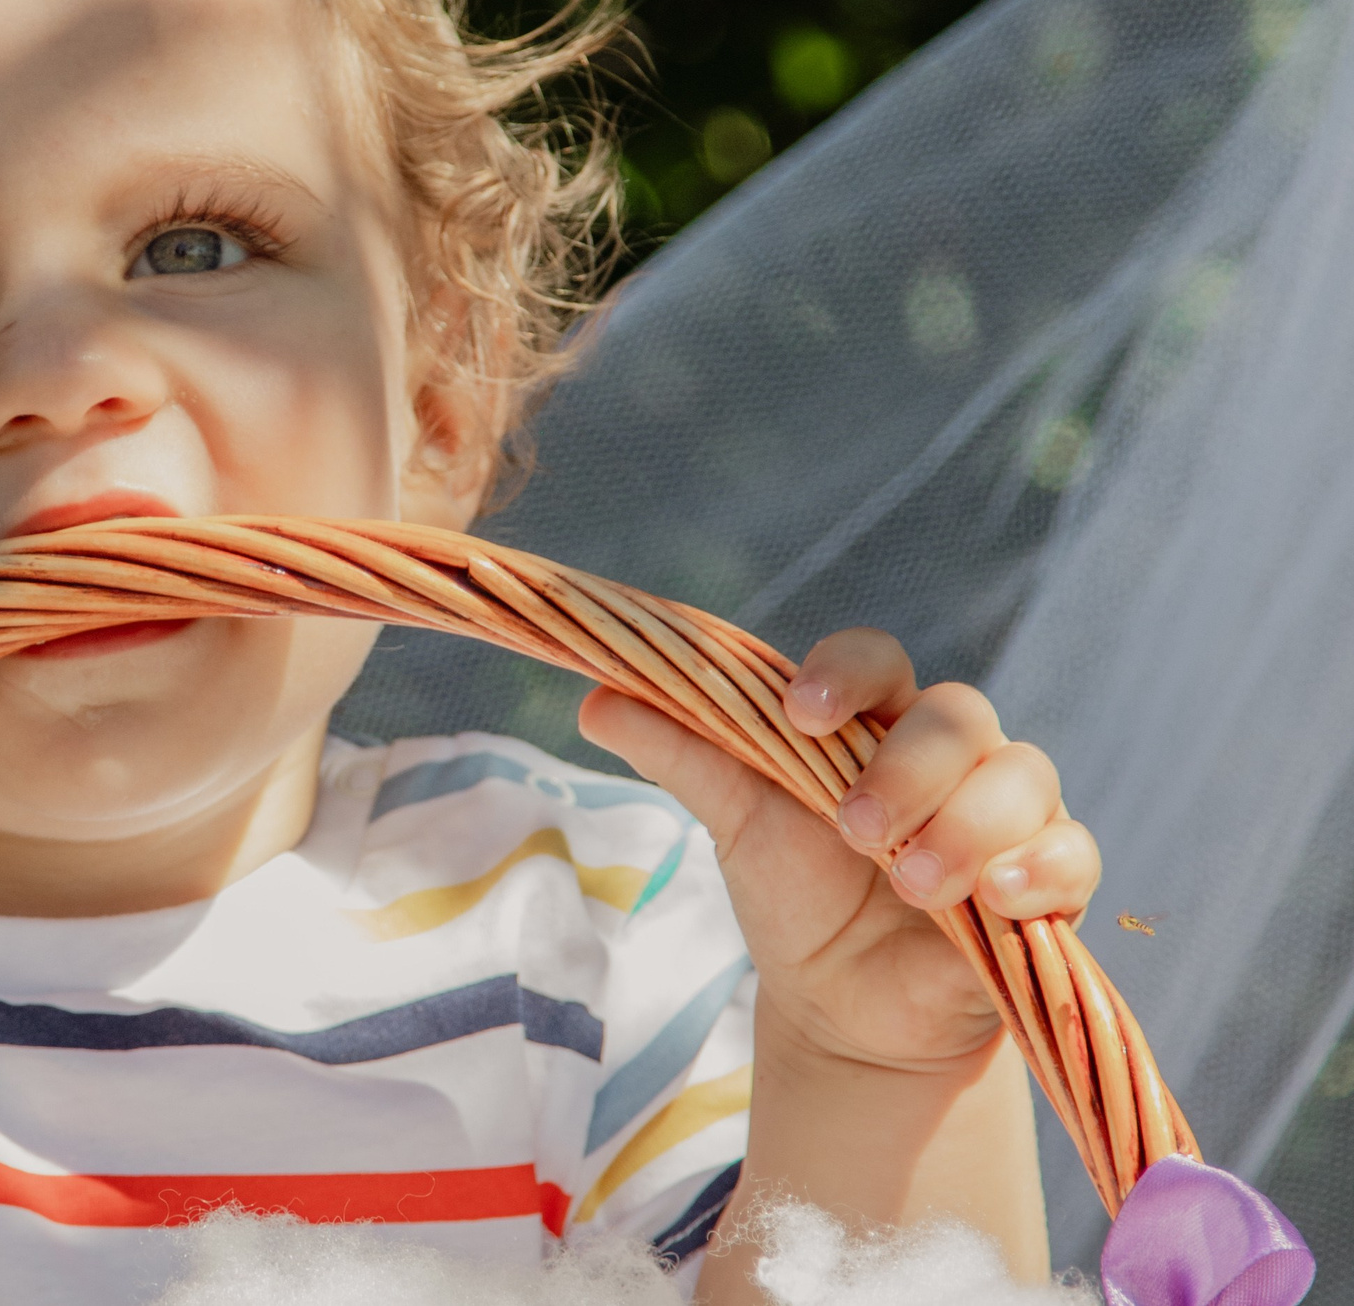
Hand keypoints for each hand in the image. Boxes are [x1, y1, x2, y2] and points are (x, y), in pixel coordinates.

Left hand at [578, 628, 1099, 1070]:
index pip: (876, 659)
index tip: (799, 711)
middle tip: (854, 828)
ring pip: (1023, 778)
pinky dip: (1044, 869)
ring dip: (970, 826)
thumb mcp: (734, 822)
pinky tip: (1001, 899)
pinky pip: (1075, 854)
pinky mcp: (1047, 884)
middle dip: (907, 768)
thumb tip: (592, 696)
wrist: (843, 1009)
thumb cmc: (793, 895)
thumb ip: (678, 754)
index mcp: (872, 722)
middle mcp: (949, 756)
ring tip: (912, 883)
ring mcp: (1005, 816)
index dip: (844, 672)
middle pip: (958, 716)